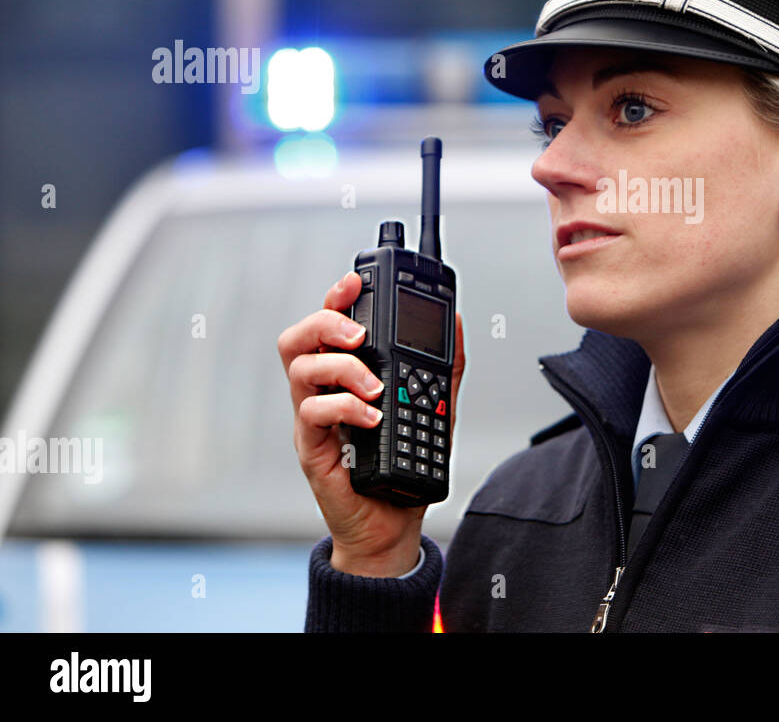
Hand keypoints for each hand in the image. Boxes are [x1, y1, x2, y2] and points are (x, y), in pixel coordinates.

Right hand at [277, 271, 465, 575]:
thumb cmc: (405, 462)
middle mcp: (324, 389)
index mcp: (347, 372)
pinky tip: (372, 418)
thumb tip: (455, 321)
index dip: (337, 296)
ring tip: (375, 387)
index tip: (357, 281)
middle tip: (359, 336)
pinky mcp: (312, 446)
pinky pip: (312, 413)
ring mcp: (314, 417)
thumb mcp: (436, 405)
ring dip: (341, 368)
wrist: (393, 522)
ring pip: (300, 369)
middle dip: (326, 322)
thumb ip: (446, 365)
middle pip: (298, 337)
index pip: (331, 322)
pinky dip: (345, 409)